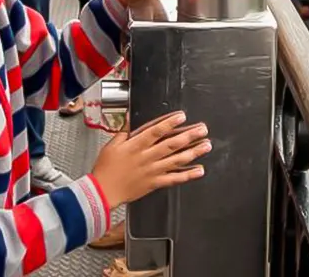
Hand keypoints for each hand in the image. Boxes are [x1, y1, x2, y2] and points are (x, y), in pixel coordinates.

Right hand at [90, 111, 210, 207]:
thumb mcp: (112, 145)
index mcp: (136, 145)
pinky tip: (199, 170)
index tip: (182, 116)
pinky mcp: (155, 183)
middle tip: (202, 129)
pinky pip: (174, 179)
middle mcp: (147, 157)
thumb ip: (124, 131)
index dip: (170, 123)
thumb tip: (130, 117)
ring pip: (176, 160)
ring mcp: (152, 171)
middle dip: (189, 136)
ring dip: (193, 152)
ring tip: (206, 146)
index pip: (156, 131)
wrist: (102, 192)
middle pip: (171, 144)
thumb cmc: (106, 169)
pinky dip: (187, 175)